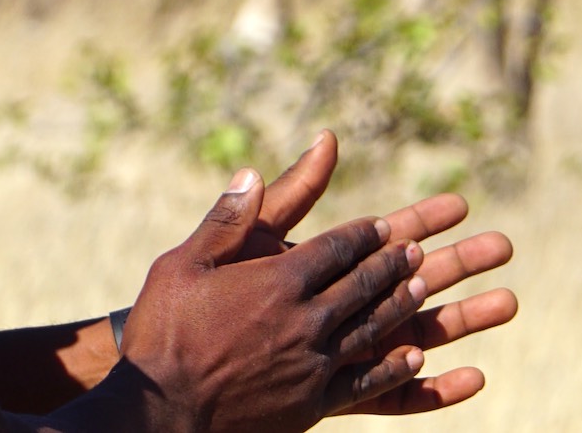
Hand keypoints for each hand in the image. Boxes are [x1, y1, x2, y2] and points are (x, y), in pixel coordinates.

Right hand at [113, 170, 433, 432]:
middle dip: (391, 265)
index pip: (335, 250)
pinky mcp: (311, 404)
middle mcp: (303, 320)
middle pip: (361, 285)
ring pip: (370, 327)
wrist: (160, 412)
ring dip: (399, 306)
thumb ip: (224, 221)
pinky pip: (365, 382)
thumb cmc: (163, 335)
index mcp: (276, 282)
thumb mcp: (182, 266)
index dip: (363, 236)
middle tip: (416, 251)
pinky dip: (393, 367)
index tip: (383, 227)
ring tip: (420, 290)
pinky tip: (413, 358)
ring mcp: (311, 364)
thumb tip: (250, 173)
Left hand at [231, 134, 519, 414]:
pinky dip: (435, 391)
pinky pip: (397, 397)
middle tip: (505, 245)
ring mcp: (349, 355)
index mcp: (328, 270)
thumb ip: (290, 196)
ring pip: (418, 335)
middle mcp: (347, 310)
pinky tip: (475, 379)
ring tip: (509, 301)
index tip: (461, 203)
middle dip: (461, 262)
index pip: (385, 238)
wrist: (180, 373)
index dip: (423, 219)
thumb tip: (326, 137)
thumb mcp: (251, 242)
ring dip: (464, 319)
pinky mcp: (342, 397)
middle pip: (415, 281)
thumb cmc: (210, 301)